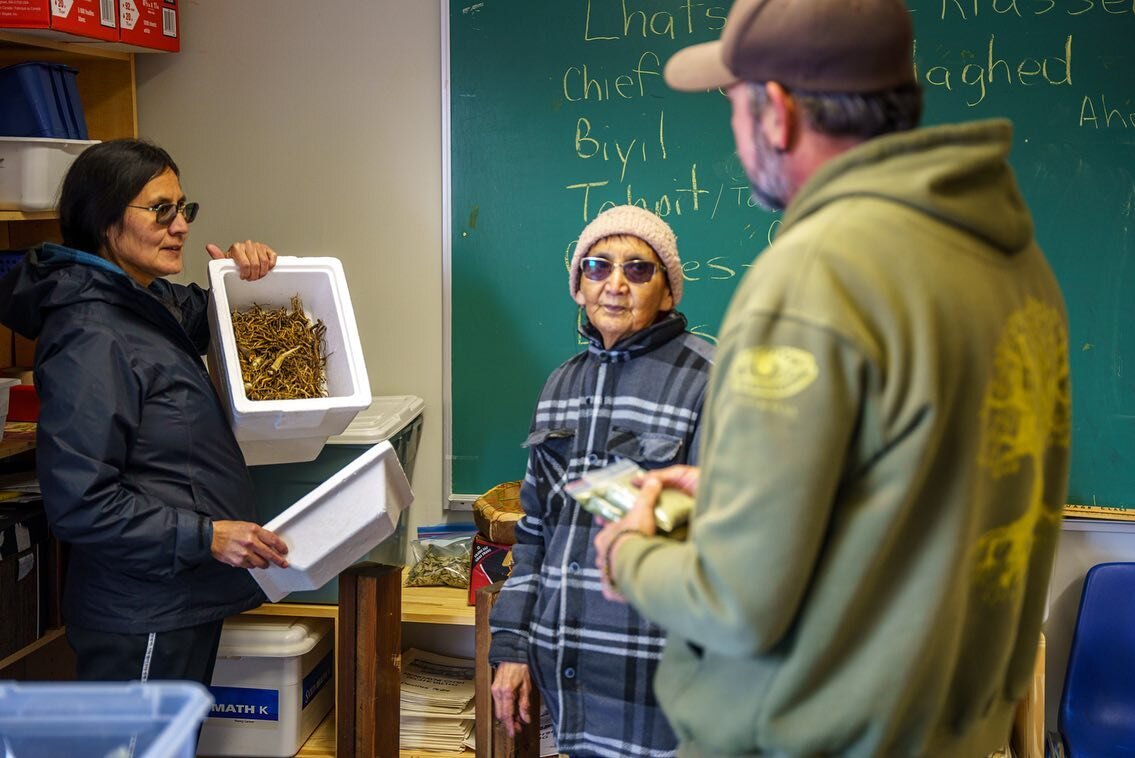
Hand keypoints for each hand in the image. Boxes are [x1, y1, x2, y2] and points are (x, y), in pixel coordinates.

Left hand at [206, 240, 277, 280]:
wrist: (243, 258)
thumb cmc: (234, 261)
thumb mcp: (225, 262)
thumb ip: (218, 256)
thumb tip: (210, 247)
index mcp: (237, 247)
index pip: (245, 264)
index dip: (246, 274)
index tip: (244, 277)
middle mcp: (248, 245)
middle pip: (255, 265)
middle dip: (254, 275)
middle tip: (251, 277)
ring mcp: (259, 246)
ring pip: (264, 262)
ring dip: (262, 272)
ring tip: (257, 274)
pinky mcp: (267, 249)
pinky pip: (272, 258)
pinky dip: (270, 266)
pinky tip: (264, 268)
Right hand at [211, 520, 289, 569]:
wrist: (210, 537)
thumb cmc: (226, 530)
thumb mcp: (245, 526)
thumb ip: (257, 534)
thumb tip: (268, 542)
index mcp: (254, 530)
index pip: (273, 539)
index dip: (281, 546)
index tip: (284, 550)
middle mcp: (250, 541)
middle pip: (270, 554)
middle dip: (279, 560)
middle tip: (283, 563)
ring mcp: (244, 553)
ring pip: (261, 563)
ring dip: (264, 563)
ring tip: (264, 562)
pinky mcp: (238, 561)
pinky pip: (250, 566)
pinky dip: (252, 564)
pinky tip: (250, 560)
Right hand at [491, 662, 532, 737]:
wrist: (513, 653)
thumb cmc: (521, 666)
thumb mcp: (527, 686)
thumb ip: (525, 704)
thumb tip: (525, 718)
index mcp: (506, 692)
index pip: (506, 715)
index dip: (510, 726)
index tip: (514, 733)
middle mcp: (497, 691)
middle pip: (500, 714)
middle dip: (509, 723)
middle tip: (519, 727)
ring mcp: (494, 689)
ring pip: (499, 709)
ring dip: (507, 715)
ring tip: (518, 718)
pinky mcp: (494, 687)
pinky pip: (498, 702)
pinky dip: (505, 708)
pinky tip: (513, 708)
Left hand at [593, 464, 699, 601]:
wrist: (634, 562)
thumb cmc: (633, 536)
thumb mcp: (641, 511)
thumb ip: (647, 496)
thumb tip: (653, 481)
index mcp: (604, 538)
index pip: (606, 534)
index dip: (613, 533)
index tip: (620, 534)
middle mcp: (602, 557)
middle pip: (607, 554)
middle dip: (615, 553)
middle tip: (628, 552)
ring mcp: (607, 574)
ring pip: (610, 572)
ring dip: (617, 571)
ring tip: (631, 571)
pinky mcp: (613, 590)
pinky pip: (614, 590)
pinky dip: (619, 590)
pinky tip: (627, 589)